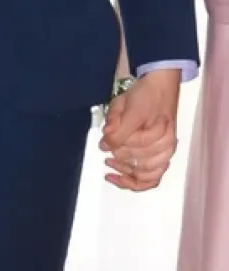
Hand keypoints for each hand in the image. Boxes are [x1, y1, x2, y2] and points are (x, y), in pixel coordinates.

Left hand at [100, 69, 179, 191]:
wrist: (160, 87)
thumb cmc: (146, 95)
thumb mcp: (126, 105)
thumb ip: (116, 126)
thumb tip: (104, 146)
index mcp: (160, 132)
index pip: (134, 146)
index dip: (116, 144)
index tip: (105, 141)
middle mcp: (166, 146)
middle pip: (138, 162)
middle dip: (119, 156)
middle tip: (107, 151)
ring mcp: (165, 153)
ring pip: (144, 175)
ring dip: (125, 172)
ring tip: (110, 164)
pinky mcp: (162, 158)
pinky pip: (152, 180)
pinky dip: (136, 183)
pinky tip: (121, 178)